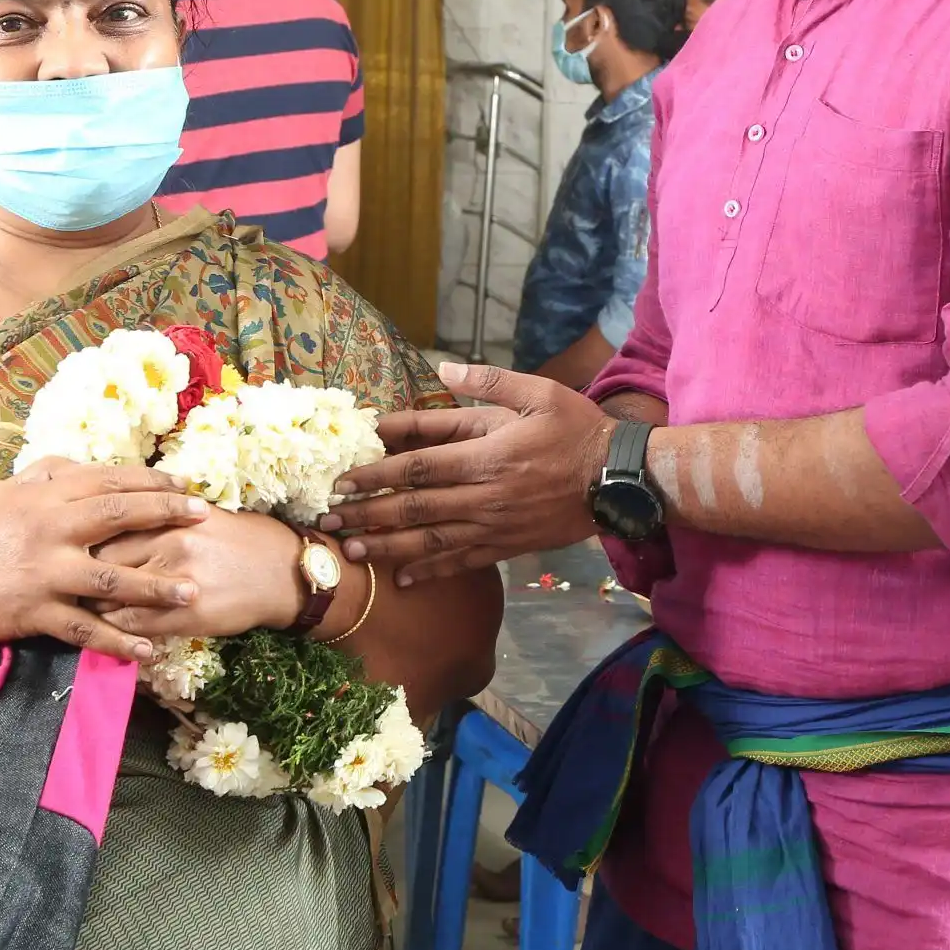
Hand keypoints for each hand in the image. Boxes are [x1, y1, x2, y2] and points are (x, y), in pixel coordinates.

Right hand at [0, 459, 208, 662]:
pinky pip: (86, 629)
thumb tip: (82, 463)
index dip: (149, 482)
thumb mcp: (2, 495)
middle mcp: (49, 529)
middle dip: (167, 516)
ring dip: (156, 586)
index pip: (107, 481)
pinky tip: (147, 648)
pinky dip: (118, 640)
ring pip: (112, 577)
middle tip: (205, 518)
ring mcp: (45, 573)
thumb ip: (44, 475)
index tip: (184, 485)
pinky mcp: (37, 613)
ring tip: (193, 591)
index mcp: (42, 497)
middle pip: (119, 516)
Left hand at [93, 511, 302, 641]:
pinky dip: (115, 628)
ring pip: (113, 594)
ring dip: (92, 602)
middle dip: (81, 568)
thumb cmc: (243, 539)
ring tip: (84, 603)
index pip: (111, 523)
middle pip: (103, 557)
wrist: (284, 574)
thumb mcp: (202, 515)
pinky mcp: (185, 617)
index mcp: (172, 517)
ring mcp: (177, 583)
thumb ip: (161, 514)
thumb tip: (117, 510)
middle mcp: (171, 545)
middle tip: (68, 576)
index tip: (74, 543)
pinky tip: (109, 627)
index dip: (86, 535)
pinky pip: (135, 624)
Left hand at [323, 362, 610, 584]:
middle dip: (367, 515)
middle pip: (414, 509)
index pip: (418, 468)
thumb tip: (443, 371)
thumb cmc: (578, 430)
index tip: (344, 481)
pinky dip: (430, 572)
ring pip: (431, 541)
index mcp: (486, 456)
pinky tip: (403, 579)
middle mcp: (484, 496)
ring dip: (388, 547)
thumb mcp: (538, 393)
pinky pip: (462, 562)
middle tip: (329, 521)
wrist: (620, 479)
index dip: (376, 475)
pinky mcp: (508, 547)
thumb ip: (488, 383)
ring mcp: (495, 526)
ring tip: (353, 551)